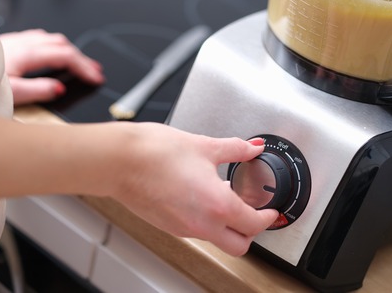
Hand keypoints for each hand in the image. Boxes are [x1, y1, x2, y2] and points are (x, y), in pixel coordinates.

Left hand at [0, 29, 103, 104]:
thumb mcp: (10, 93)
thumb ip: (37, 91)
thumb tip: (58, 89)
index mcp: (28, 53)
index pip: (66, 56)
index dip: (85, 67)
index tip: (96, 77)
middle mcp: (24, 42)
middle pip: (62, 45)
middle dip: (82, 58)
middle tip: (94, 72)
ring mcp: (16, 40)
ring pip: (51, 39)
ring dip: (69, 50)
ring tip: (79, 62)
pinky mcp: (8, 42)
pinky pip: (38, 38)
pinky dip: (53, 45)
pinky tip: (50, 52)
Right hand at [111, 122, 277, 255]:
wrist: (119, 160)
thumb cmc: (154, 152)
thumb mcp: (204, 145)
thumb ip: (235, 149)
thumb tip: (252, 148)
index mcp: (217, 205)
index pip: (254, 224)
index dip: (268, 218)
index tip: (272, 211)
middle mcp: (202, 224)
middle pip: (239, 246)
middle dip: (251, 233)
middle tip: (255, 215)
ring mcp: (183, 228)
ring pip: (216, 240)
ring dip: (227, 227)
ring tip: (226, 200)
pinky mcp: (168, 226)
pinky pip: (196, 231)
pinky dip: (206, 221)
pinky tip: (201, 197)